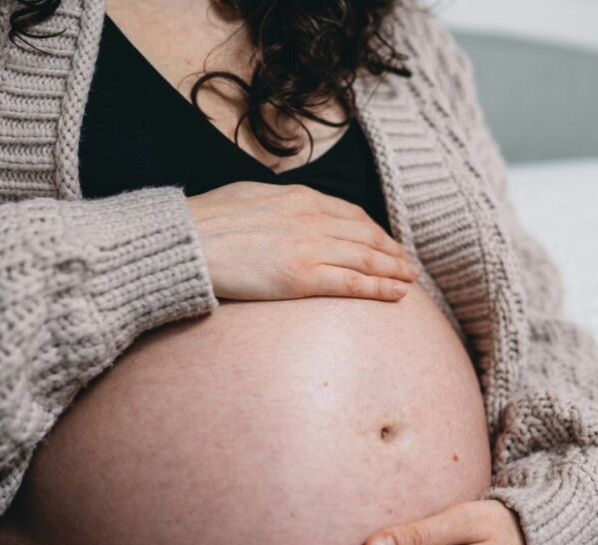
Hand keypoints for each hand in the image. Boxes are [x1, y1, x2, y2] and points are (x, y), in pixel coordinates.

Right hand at [187, 182, 419, 301]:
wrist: (187, 240)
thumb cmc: (208, 222)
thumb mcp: (250, 196)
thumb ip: (277, 205)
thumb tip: (284, 213)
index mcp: (300, 198)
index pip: (351, 214)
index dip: (374, 231)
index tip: (386, 242)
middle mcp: (312, 219)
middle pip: (366, 236)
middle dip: (392, 251)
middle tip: (408, 264)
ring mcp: (310, 247)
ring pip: (367, 258)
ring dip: (394, 270)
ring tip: (410, 280)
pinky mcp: (302, 277)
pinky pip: (352, 283)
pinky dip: (380, 288)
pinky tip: (398, 294)